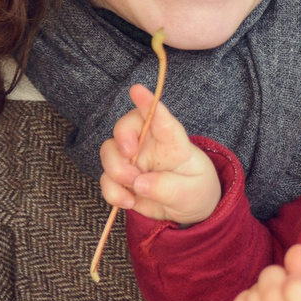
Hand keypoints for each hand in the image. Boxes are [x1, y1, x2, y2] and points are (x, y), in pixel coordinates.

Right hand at [99, 85, 221, 225]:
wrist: (189, 211)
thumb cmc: (195, 190)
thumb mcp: (191, 193)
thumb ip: (168, 187)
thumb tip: (139, 183)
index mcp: (172, 142)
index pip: (161, 118)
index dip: (148, 102)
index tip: (137, 89)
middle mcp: (149, 145)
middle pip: (125, 128)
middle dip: (122, 139)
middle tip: (131, 157)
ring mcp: (133, 161)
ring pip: (110, 152)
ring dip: (116, 170)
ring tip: (134, 188)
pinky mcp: (121, 180)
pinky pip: (106, 179)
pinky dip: (112, 192)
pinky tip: (129, 202)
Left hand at [230, 243, 300, 300]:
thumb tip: (295, 249)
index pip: (294, 292)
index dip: (293, 277)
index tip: (299, 280)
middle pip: (269, 291)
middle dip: (276, 276)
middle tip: (287, 282)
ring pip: (251, 298)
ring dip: (261, 289)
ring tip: (276, 296)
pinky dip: (247, 300)